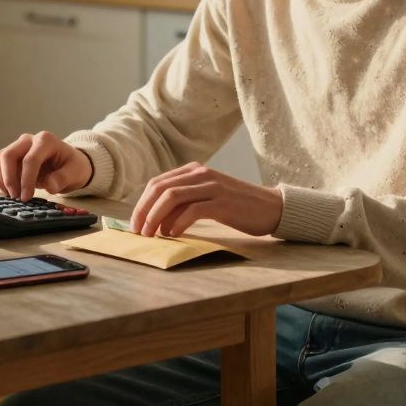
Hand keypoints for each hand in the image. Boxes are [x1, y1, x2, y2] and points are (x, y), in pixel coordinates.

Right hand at [0, 131, 93, 200]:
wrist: (68, 164)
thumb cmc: (72, 166)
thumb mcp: (75, 173)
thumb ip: (63, 178)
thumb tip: (50, 185)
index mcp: (46, 141)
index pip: (30, 159)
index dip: (26, 180)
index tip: (26, 197)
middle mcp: (28, 140)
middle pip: (8, 155)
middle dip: (9, 179)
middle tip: (16, 197)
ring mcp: (17, 146)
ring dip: (0, 179)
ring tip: (11, 195)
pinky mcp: (10, 155)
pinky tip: (8, 189)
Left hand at [130, 163, 282, 237]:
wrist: (271, 207)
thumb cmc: (237, 207)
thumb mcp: (207, 198)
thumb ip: (185, 202)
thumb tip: (157, 220)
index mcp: (194, 170)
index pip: (157, 183)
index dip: (141, 204)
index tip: (134, 224)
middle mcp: (200, 173)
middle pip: (160, 189)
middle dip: (143, 211)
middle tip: (138, 232)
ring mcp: (211, 186)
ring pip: (171, 197)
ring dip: (155, 217)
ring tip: (151, 235)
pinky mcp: (222, 202)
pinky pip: (192, 210)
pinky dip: (177, 223)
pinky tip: (173, 235)